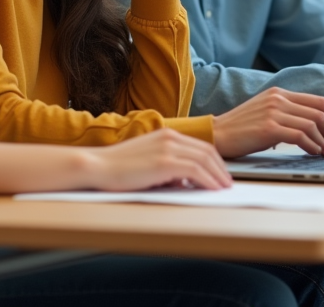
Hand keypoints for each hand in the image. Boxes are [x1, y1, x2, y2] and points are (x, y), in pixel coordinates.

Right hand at [80, 129, 231, 190]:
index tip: (220, 174)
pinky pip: (195, 171)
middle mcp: (170, 137)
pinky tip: (213, 189)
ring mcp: (167, 148)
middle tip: (227, 183)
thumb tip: (184, 181)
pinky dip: (208, 180)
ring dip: (218, 175)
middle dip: (221, 168)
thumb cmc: (117, 168)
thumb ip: (167, 167)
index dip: (214, 161)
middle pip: (207, 151)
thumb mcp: (147, 162)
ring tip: (224, 188)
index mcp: (166, 134)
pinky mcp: (164, 162)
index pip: (200, 146)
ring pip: (205, 160)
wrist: (97, 166)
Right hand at [212, 87, 323, 158]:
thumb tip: (315, 130)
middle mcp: (278, 99)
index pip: (318, 102)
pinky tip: (316, 153)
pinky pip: (300, 135)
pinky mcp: (268, 127)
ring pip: (313, 124)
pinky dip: (313, 146)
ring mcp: (273, 112)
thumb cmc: (240, 129)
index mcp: (279, 93)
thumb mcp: (266, 114)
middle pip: (320, 112)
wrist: (215, 134)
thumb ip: (287, 115)